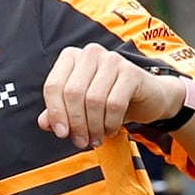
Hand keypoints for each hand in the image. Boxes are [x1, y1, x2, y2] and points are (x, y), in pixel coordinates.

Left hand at [37, 43, 182, 149]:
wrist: (150, 97)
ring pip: (93, 100)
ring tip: (96, 138)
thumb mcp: (81, 107)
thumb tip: (44, 123)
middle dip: (75, 123)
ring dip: (93, 126)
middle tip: (81, 141)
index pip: (53, 85)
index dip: (55, 112)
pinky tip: (111, 130)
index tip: (61, 133)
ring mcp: (112, 60)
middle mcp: (90, 53)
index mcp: (71, 57)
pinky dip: (110, 123)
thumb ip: (60, 111)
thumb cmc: (111, 99)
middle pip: (72, 93)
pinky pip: (114, 104)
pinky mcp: (131, 72)